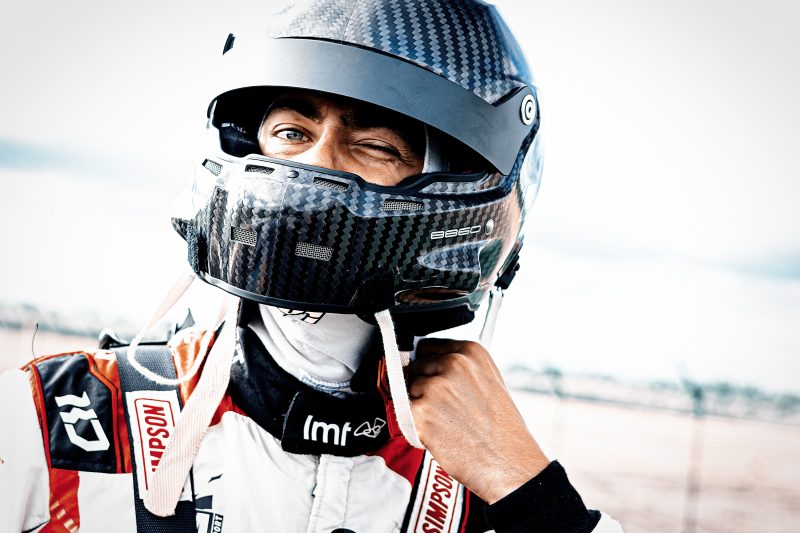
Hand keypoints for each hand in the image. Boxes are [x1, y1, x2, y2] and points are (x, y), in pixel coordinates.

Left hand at [407, 338, 549, 503]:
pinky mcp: (420, 412)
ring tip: (445, 422)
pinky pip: (404, 413)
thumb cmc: (501, 428)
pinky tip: (439, 433)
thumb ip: (459, 367)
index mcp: (469, 352)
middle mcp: (451, 363)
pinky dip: (416, 425)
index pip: (426, 346)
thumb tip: (425, 361)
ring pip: (407, 390)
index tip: (432, 376)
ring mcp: (434, 386)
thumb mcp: (488, 380)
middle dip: (423, 386)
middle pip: (415, 368)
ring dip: (418, 406)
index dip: (428, 364)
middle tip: (445, 408)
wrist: (508, 462)